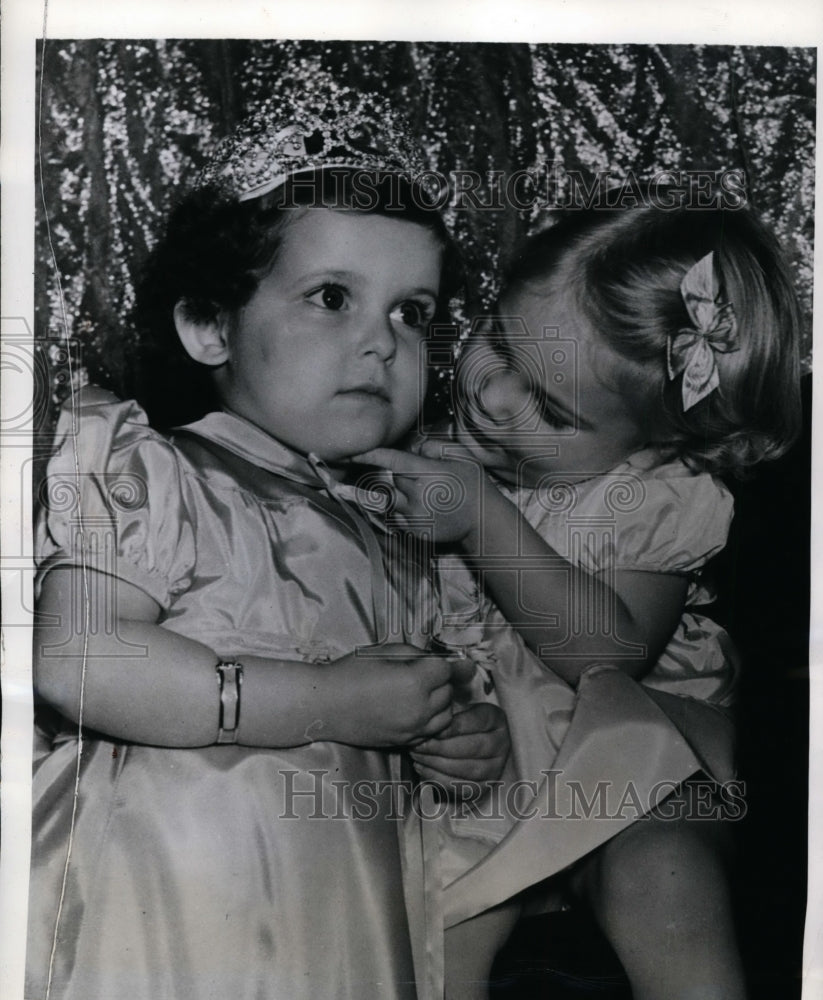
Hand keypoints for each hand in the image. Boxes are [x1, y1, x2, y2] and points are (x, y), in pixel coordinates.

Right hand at [324, 643, 474, 747]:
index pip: (447, 670)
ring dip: (439, 702)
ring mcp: (413, 729)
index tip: (431, 660)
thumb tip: (442, 659)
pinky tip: (413, 710)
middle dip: (439, 680)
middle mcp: (419, 709)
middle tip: (419, 672)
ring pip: (446, 715)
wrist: (325, 706)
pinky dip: (430, 720)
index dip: (440, 662)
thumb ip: (416, 653)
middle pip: (448, 692)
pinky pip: (432, 731)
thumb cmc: (350, 672)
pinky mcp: (405, 742)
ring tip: (419, 692)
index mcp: (415, 682)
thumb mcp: (384, 651)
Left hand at [354, 443, 491, 547]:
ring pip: (390, 497)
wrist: (483, 520)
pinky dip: (402, 508)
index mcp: (426, 473)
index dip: (368, 454)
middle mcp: (416, 495)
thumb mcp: (460, 456)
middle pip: (391, 478)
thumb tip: (414, 446)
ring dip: (399, 492)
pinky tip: (424, 507)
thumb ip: (434, 446)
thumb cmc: (472, 484)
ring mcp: (413, 515)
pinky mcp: (413, 530)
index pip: (390, 460)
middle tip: (424, 476)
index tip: (350, 452)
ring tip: (424, 492)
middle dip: (400, 474)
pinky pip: (396, 515)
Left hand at [410, 702, 509, 791]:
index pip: (477, 721)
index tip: (433, 729)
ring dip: (437, 763)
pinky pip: (461, 787)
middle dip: (441, 747)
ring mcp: (495, 767)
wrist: (465, 744)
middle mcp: (501, 744)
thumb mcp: (458, 709)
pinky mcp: (483, 786)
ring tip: (417, 755)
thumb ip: (449, 710)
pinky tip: (422, 767)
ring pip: (468, 769)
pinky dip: (438, 778)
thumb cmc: (457, 723)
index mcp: (496, 719)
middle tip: (419, 744)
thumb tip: (432, 715)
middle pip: (473, 747)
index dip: (454, 726)